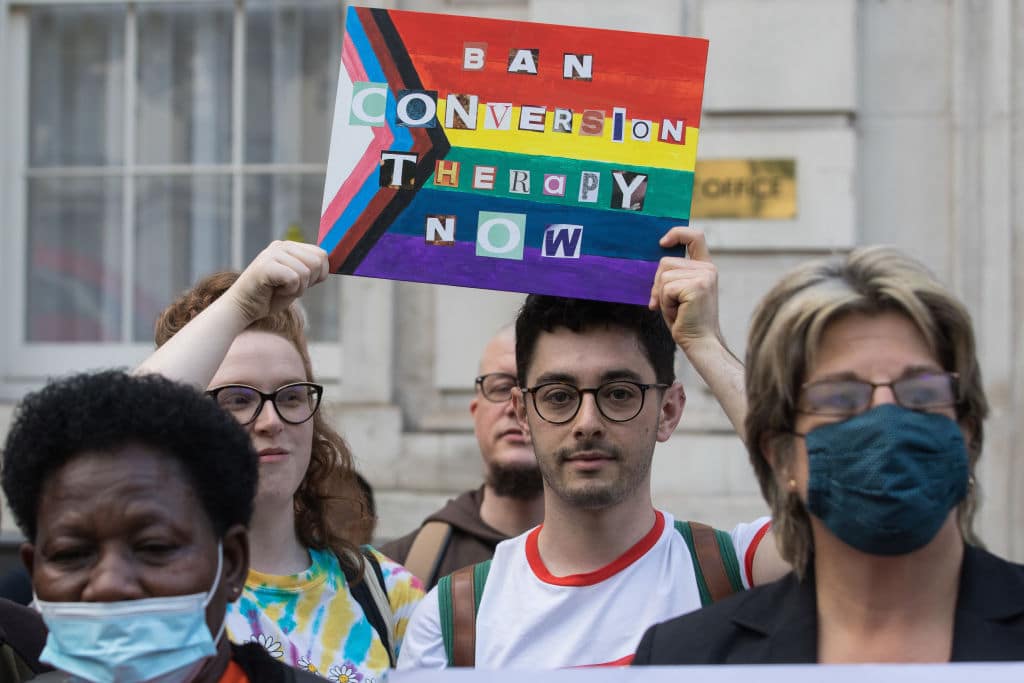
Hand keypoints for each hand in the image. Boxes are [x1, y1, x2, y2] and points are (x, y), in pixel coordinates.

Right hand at [226, 240, 329, 324]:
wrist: (243, 308)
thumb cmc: (271, 296)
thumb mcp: (297, 281)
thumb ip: (311, 270)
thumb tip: (329, 264)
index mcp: (290, 246)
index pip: (322, 254)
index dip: (319, 275)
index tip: (301, 284)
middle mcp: (281, 245)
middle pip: (317, 262)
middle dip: (309, 282)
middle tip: (289, 287)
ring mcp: (272, 253)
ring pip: (306, 273)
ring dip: (297, 289)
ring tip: (279, 289)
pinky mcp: (266, 265)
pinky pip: (294, 279)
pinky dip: (289, 292)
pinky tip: (274, 291)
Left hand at [649, 227, 722, 351]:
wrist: (699, 342)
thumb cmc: (686, 320)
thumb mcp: (678, 292)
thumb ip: (672, 275)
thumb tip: (656, 264)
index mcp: (705, 267)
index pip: (695, 237)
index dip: (677, 233)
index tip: (662, 242)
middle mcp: (707, 269)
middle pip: (665, 262)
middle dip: (658, 284)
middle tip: (669, 304)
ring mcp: (704, 276)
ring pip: (664, 276)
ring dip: (662, 296)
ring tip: (677, 310)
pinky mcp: (697, 286)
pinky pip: (666, 288)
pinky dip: (665, 303)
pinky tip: (678, 313)